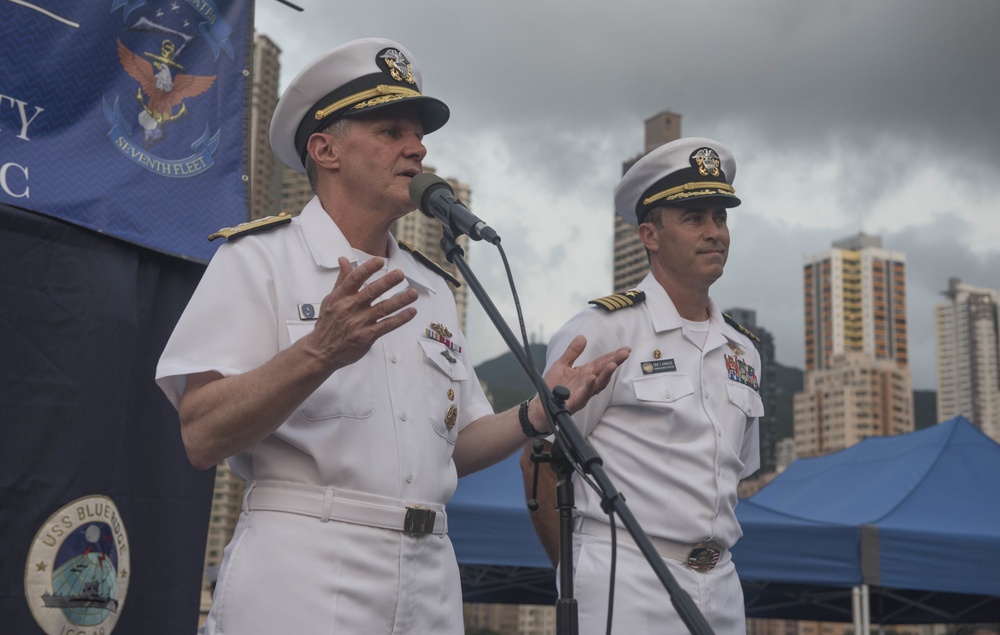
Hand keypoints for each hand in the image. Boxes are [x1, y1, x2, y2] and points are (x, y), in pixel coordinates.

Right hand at [301, 257, 417, 369]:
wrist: (321, 351)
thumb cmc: (327, 324)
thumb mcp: (330, 299)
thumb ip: (342, 279)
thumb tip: (344, 260)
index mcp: (341, 297)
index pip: (355, 278)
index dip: (368, 269)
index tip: (379, 261)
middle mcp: (350, 308)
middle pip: (371, 292)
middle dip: (387, 282)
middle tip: (400, 274)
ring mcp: (359, 323)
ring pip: (382, 308)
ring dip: (400, 300)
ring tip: (413, 293)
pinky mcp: (366, 336)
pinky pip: (386, 325)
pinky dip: (400, 319)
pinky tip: (411, 312)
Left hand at [534, 335, 629, 420]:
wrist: (542, 403)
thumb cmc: (553, 385)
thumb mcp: (561, 364)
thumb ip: (572, 352)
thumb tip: (582, 337)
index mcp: (585, 373)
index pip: (602, 363)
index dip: (614, 355)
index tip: (626, 349)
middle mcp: (587, 383)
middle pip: (604, 371)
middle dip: (615, 362)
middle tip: (625, 354)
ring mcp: (583, 393)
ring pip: (598, 384)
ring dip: (606, 374)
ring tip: (613, 364)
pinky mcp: (575, 402)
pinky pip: (584, 395)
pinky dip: (589, 387)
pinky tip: (592, 378)